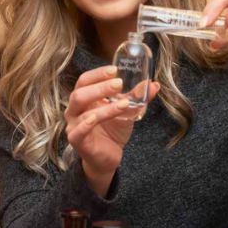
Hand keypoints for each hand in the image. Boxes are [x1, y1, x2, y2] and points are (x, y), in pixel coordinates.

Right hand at [64, 65, 159, 188]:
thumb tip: (154, 85)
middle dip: (100, 87)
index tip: (115, 69)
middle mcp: (75, 110)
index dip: (98, 74)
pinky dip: (90, 123)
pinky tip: (99, 117)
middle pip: (80, 92)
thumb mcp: (126, 111)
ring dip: (105, 106)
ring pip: (84, 111)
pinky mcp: (76, 140)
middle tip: (119, 84)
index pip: (85, 80)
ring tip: (124, 103)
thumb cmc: (112, 130)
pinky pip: (79, 130)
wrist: (108, 157)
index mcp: (84, 98)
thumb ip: (137, 97)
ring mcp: (74, 125)